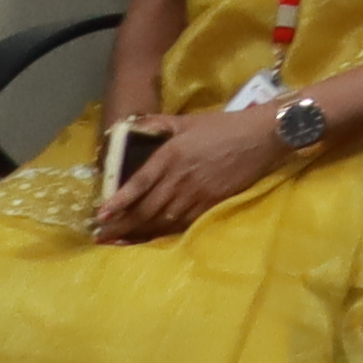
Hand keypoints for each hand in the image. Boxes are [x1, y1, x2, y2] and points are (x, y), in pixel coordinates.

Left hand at [91, 106, 284, 242]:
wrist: (263, 136)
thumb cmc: (224, 126)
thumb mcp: (187, 121)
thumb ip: (157, 124)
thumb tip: (130, 127)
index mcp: (171, 155)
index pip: (139, 183)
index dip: (119, 201)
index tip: (100, 215)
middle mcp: (180, 178)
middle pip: (146, 208)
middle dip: (121, 225)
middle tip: (100, 236)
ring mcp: (197, 193)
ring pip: (161, 219)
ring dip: (138, 232)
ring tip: (117, 242)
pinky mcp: (211, 203)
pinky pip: (182, 223)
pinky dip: (163, 233)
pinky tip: (149, 238)